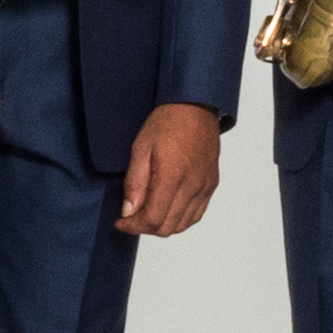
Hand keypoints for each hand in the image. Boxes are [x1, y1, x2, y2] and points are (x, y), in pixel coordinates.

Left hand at [112, 101, 222, 239]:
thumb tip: (129, 211)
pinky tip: (167, 208)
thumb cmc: (167, 121)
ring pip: (183, 224)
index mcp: (173, 176)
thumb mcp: (140, 148)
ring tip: (148, 212)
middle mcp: (193, 185)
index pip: (153, 219)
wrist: (195, 105)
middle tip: (131, 217)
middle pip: (168, 227)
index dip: (134, 227)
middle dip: (146, 227)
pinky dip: (180, 219)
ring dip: (163, 225)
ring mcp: (204, 186)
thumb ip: (134, 183)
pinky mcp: (211, 184)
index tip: (121, 222)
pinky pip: (197, 214)